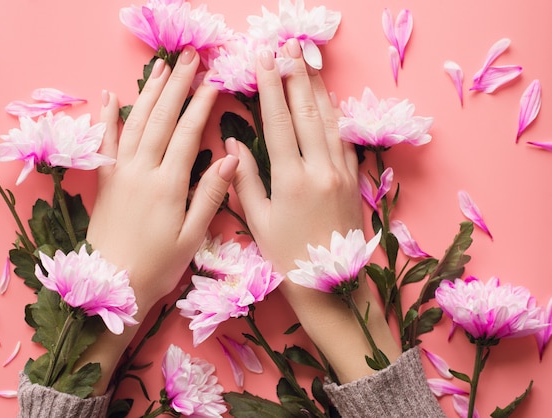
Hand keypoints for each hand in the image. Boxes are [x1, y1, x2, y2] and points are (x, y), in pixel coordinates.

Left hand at [81, 46, 237, 392]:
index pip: (186, 134)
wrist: (112, 284)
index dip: (200, 105)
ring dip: (150, 93)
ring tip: (163, 67)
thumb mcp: (193, 235)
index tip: (212, 82)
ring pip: (135, 123)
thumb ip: (211, 194)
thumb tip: (230, 156)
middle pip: (160, 119)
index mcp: (167, 184)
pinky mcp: (106, 181)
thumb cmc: (159, 265)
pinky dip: (109, 117)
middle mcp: (141, 171)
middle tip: (190, 58)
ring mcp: (120, 173)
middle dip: (177, 86)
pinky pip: (105, 142)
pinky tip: (114, 96)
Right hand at [233, 39, 399, 381]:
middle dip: (295, 75)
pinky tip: (329, 100)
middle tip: (288, 45)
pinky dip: (335, 116)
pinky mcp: (355, 180)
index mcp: (291, 178)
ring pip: (329, 120)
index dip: (270, 87)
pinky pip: (345, 139)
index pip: (278, 121)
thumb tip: (232, 143)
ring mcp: (342, 172)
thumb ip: (245, 180)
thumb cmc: (287, 256)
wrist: (332, 286)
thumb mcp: (258, 221)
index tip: (263, 59)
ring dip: (317, 88)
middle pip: (306, 111)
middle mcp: (320, 168)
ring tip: (308, 60)